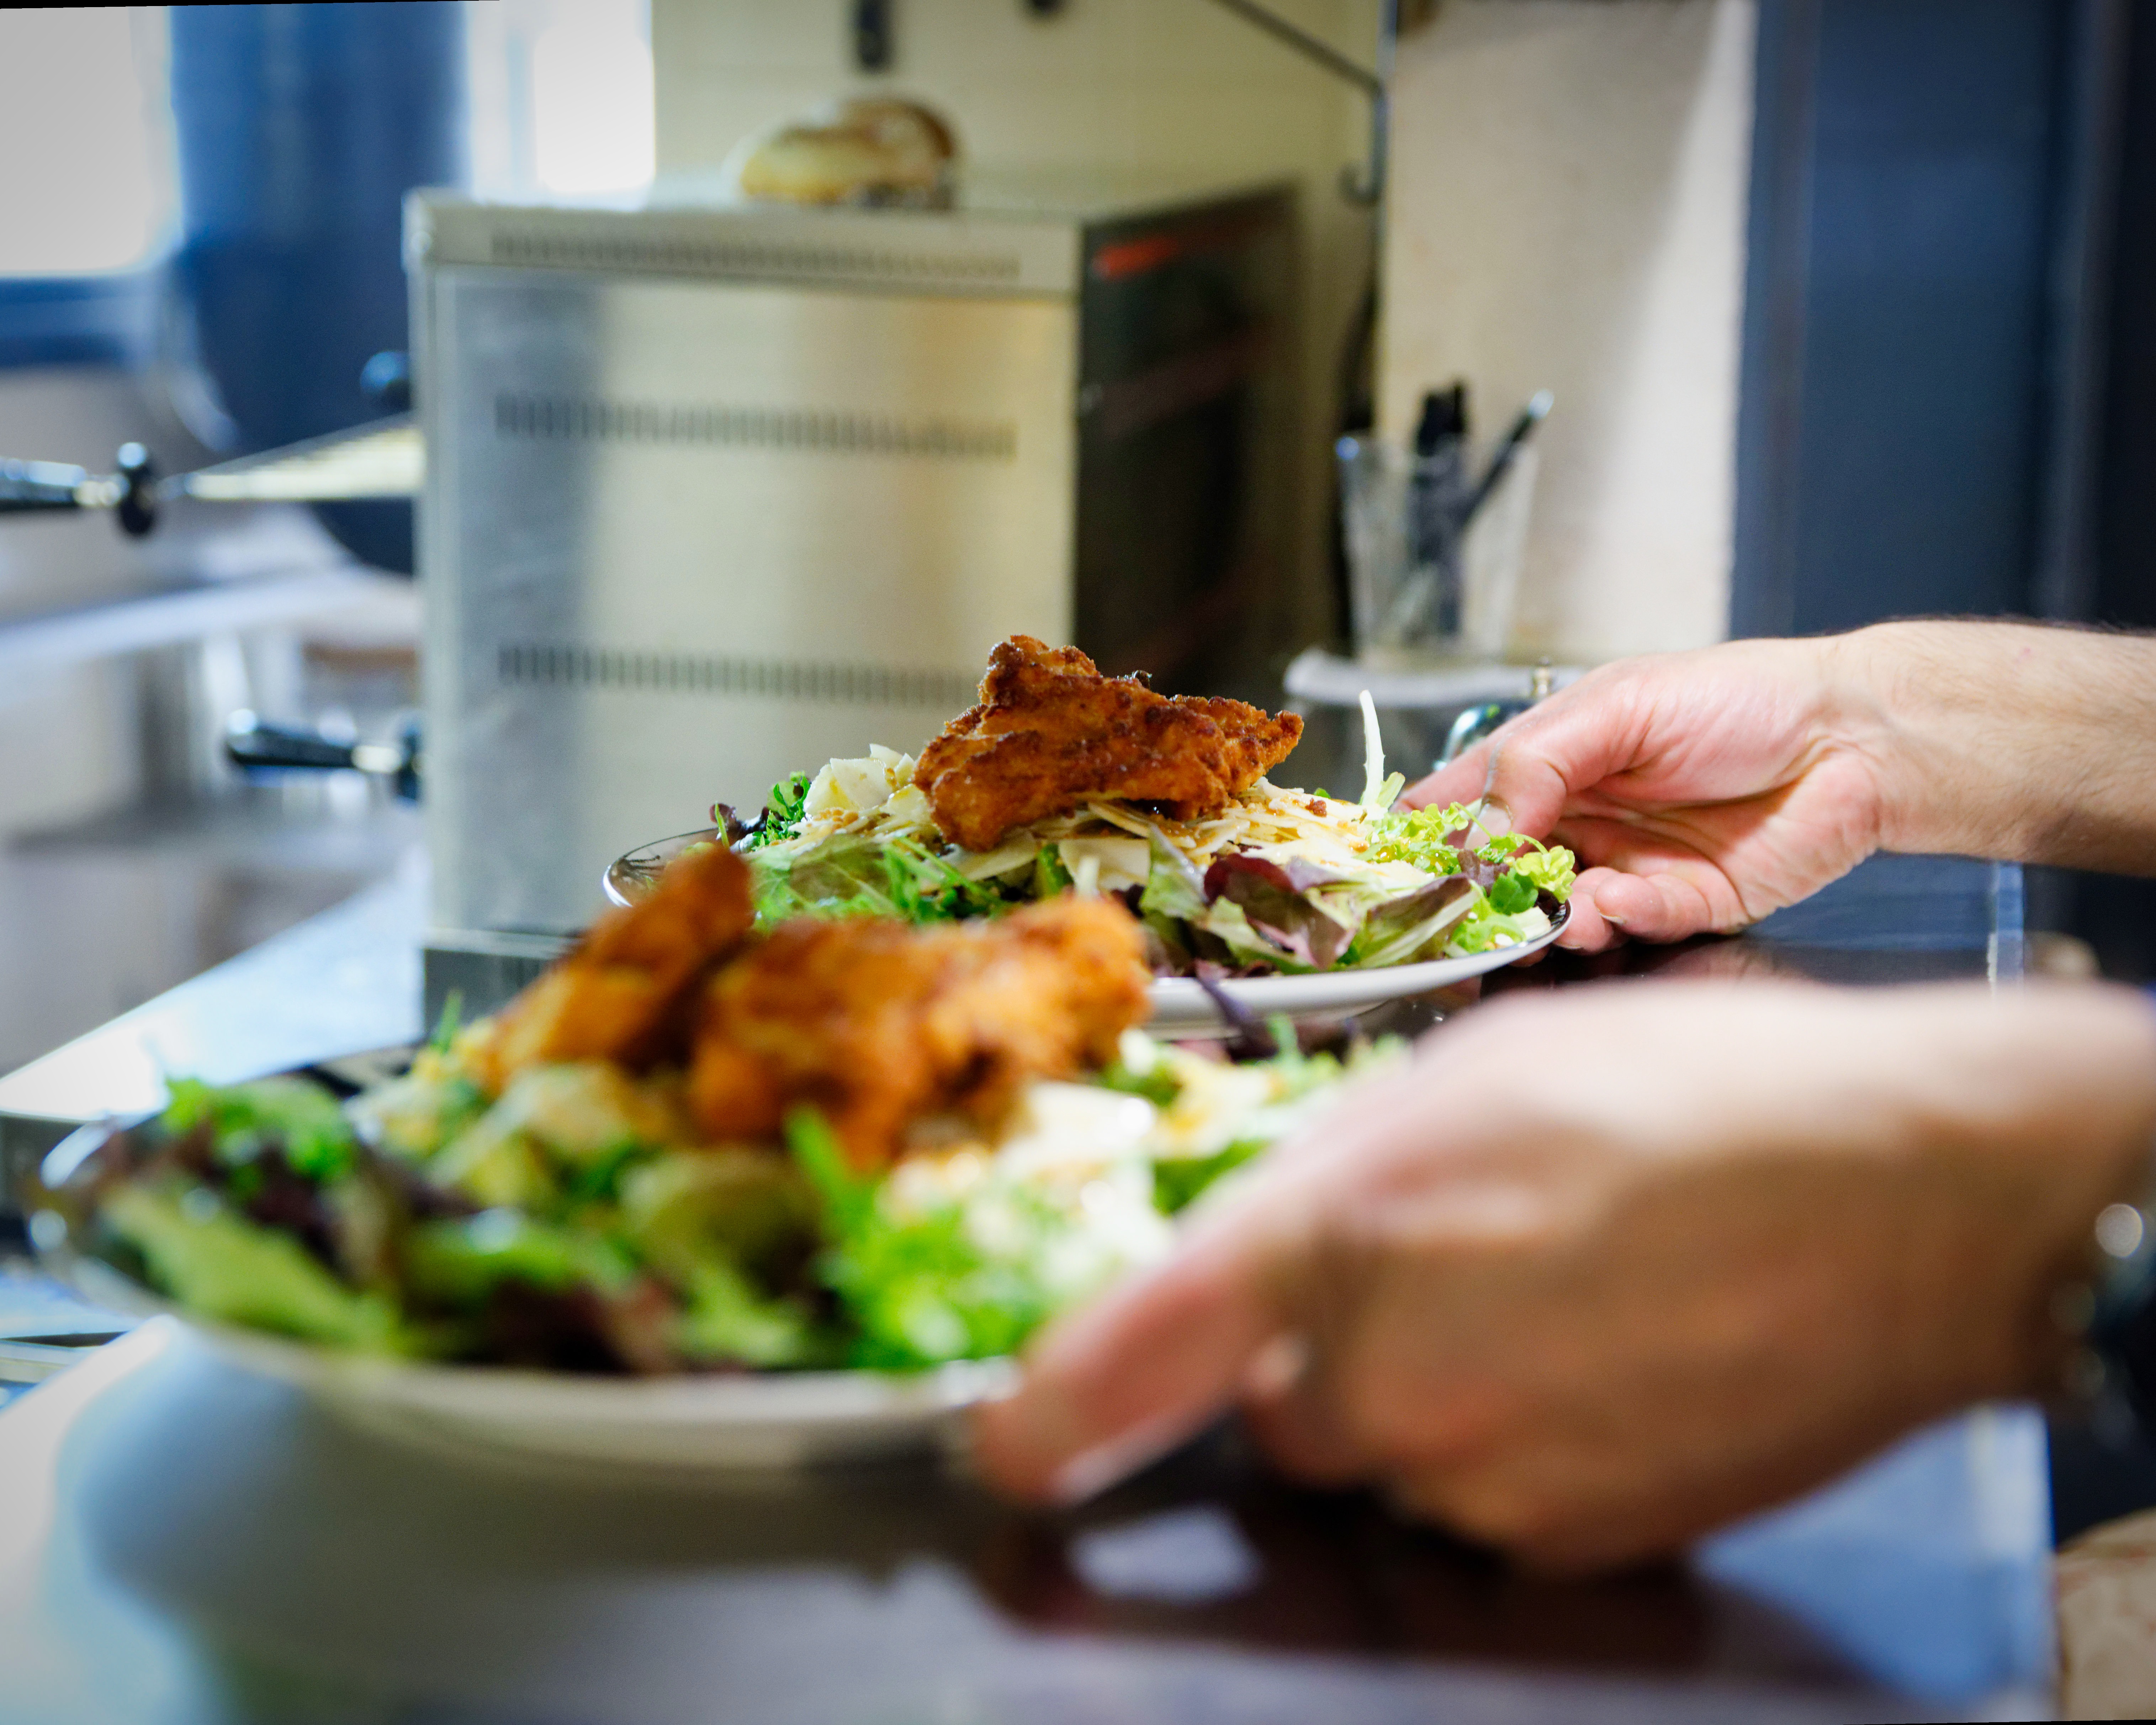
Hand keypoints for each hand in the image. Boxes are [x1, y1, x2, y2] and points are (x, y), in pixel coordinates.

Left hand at [972, 982, 2155, 1571]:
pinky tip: (1610, 1355)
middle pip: (1288, 1407)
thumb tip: (1277, 1244)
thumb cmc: (1695, 1100)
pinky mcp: (1571, 1536)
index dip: (1053, 1410)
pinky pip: (1491, 1497)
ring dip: (1439, 1394)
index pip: (1138, 1350)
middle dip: (1333, 1351)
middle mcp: (1392, 1374)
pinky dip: (1522, 1440)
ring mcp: (1484, 1473)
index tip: (1009, 1446)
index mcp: (1344, 1231)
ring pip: (1395, 1453)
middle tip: (1454, 1271)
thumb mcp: (1477, 1077)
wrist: (1903, 1197)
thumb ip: (1342, 1178)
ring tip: (1560, 1299)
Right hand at [1402, 637, 1889, 951]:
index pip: (1458, 807)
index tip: (1395, 868)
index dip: (1421, 839)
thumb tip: (1473, 831)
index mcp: (1549, 764)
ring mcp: (1624, 868)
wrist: (1852, 738)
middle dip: (1483, 898)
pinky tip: (1622, 904)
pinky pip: (1631, 930)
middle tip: (1473, 910)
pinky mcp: (1680, 907)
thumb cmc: (1738, 699)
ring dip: (1551, 919)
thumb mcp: (1617, 706)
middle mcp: (1577, 821)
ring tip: (1561, 912)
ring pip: (1557, 914)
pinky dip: (1619, 923)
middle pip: (1498, 875)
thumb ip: (1534, 763)